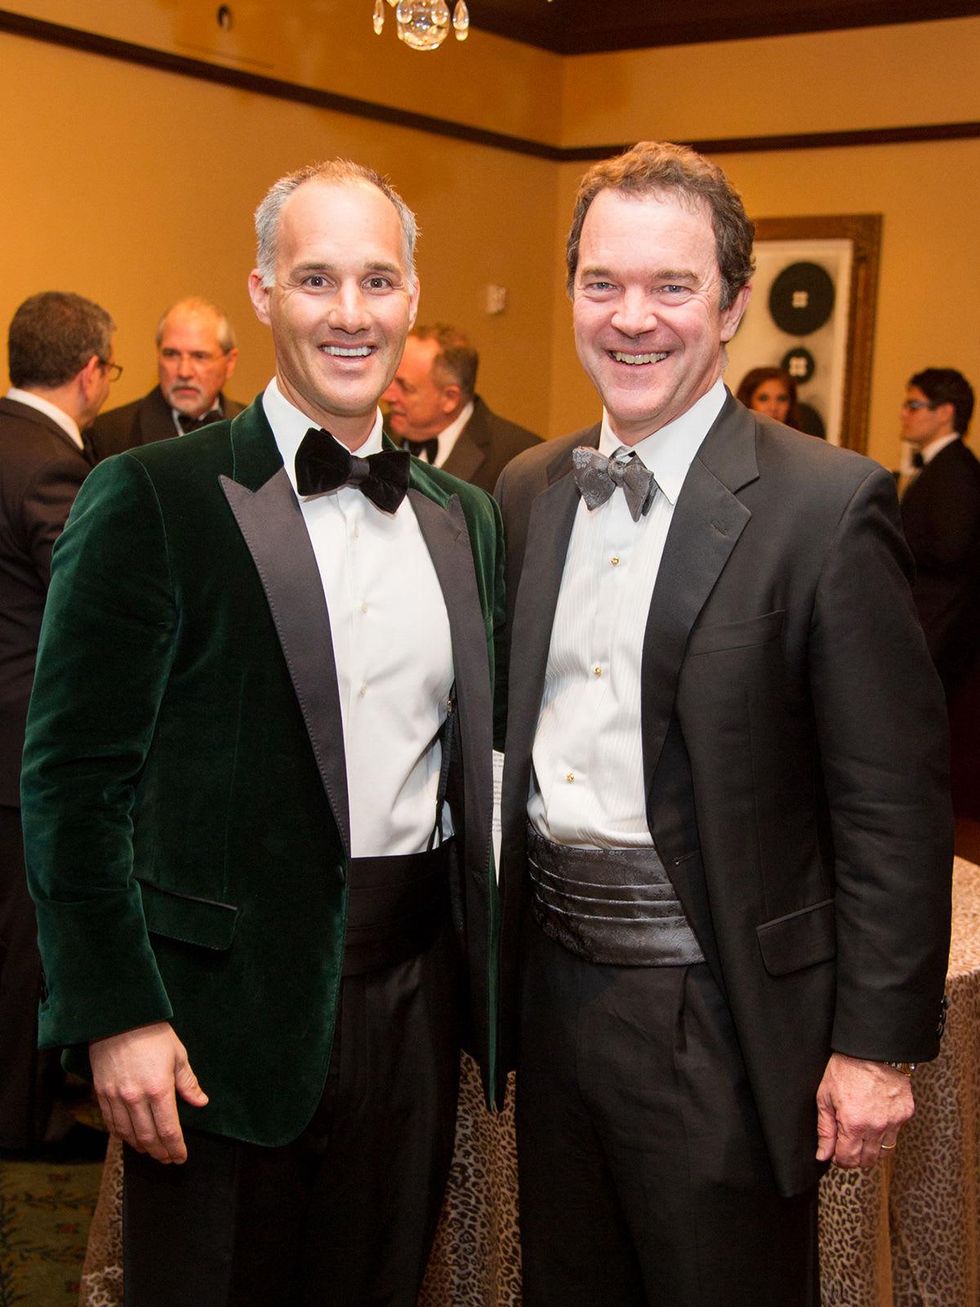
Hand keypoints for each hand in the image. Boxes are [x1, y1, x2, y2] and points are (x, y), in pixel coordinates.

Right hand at [89, 1022, 207, 1163]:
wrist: (119, 1018)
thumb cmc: (153, 1034)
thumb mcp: (178, 1055)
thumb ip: (188, 1083)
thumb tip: (201, 1102)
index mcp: (159, 1089)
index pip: (169, 1130)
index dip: (176, 1148)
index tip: (181, 1157)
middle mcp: (135, 1098)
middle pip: (148, 1137)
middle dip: (160, 1152)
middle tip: (168, 1159)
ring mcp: (116, 1097)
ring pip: (128, 1134)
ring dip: (141, 1147)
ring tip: (151, 1151)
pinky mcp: (102, 1093)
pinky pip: (111, 1123)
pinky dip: (122, 1135)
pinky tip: (130, 1137)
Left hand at [815, 1051, 913, 1166]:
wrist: (870, 1049)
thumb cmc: (845, 1068)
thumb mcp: (825, 1097)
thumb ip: (825, 1129)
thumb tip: (823, 1154)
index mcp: (854, 1123)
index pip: (848, 1159)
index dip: (839, 1159)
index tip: (835, 1153)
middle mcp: (877, 1126)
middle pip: (867, 1160)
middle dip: (854, 1157)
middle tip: (846, 1144)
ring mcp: (894, 1121)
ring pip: (883, 1152)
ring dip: (870, 1149)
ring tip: (860, 1134)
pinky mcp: (906, 1113)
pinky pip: (895, 1134)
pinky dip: (884, 1133)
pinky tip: (874, 1120)